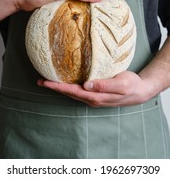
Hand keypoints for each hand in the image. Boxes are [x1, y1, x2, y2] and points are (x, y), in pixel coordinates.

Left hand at [37, 71, 156, 106]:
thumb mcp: (121, 85)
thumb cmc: (131, 85)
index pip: (73, 91)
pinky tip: (66, 82)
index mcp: (96, 96)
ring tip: (48, 81)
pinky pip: (79, 91)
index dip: (58, 87)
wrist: (140, 91)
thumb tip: (87, 85)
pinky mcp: (96, 94)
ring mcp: (93, 98)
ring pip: (73, 93)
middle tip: (40, 80)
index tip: (46, 82)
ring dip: (60, 88)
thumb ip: (104, 85)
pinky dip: (69, 87)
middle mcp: (92, 99)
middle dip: (55, 87)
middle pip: (69, 93)